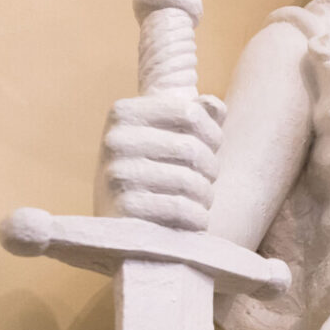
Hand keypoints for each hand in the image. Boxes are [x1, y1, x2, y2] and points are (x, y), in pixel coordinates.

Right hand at [96, 93, 225, 230]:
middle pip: (192, 148)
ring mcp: (118, 174)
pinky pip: (180, 208)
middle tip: (206, 180)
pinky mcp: (125, 209)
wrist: (118, 225)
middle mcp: (116, 140)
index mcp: (125, 113)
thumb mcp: (164, 134)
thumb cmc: (151, 169)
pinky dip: (197, 217)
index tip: (211, 147)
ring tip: (200, 201)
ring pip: (189, 180)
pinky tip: (194, 219)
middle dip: (210, 169)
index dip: (212, 133)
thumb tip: (214, 105)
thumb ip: (194, 112)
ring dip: (205, 195)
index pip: (190, 112)